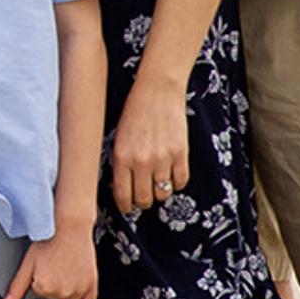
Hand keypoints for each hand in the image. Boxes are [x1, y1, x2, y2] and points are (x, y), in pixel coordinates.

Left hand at [8, 227, 98, 298]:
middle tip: (53, 266)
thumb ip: (17, 286)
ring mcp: (80, 289)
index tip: (43, 265)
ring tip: (64, 272)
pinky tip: (75, 286)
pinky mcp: (92, 284)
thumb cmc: (49, 240)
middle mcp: (64, 292)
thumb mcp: (28, 262)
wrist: (70, 227)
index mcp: (45, 288)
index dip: (39, 279)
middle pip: (54, 298)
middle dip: (52, 285)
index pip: (38, 293)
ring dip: (66, 292)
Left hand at [108, 75, 190, 215]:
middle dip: (141, 202)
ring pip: (163, 194)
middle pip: (144, 200)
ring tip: (155, 184)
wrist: (157, 91)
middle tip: (141, 197)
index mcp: (121, 157)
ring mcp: (163, 159)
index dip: (124, 206)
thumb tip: (120, 187)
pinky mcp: (181, 154)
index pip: (122, 195)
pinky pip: (181, 182)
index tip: (126, 207)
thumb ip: (120, 163)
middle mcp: (141, 162)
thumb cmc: (133, 112)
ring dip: (159, 193)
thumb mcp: (118, 138)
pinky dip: (176, 183)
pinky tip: (170, 175)